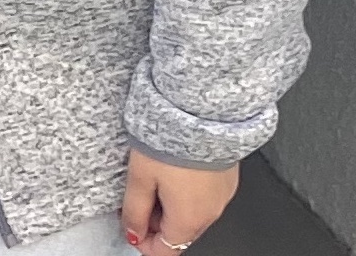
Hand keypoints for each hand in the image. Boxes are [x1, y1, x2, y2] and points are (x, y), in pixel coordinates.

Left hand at [120, 151, 236, 255]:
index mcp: (189, 218)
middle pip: (179, 233)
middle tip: (135, 198)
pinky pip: (203, 197)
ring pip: (191, 214)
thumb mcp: (139, 176)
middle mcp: (210, 213)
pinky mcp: (226, 180)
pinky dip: (186, 192)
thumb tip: (133, 233)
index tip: (129, 228)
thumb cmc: (171, 141)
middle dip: (155, 223)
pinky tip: (172, 171)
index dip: (144, 244)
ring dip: (170, 206)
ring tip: (152, 178)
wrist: (201, 113)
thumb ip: (134, 210)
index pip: (167, 250)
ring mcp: (222, 197)